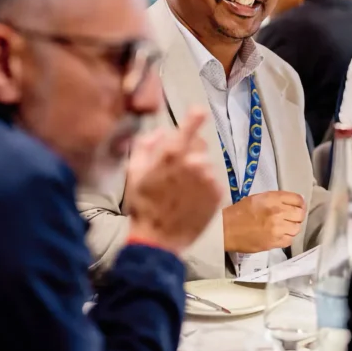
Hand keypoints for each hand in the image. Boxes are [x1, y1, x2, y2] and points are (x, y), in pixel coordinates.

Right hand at [124, 108, 221, 255]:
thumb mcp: (134, 174)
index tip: (199, 110)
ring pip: (205, 164)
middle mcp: (194, 163)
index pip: (187, 129)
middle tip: (177, 171)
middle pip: (198, 146)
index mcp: (171, 156)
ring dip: (196, 172)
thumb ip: (144, 147)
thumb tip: (158, 131)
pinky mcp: (218, 194)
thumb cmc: (143, 206)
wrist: (158, 239)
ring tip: (182, 190)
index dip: (194, 118)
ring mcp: (208, 179)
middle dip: (189, 152)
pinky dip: (205, 186)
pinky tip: (191, 198)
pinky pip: (213, 181)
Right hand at [223, 190, 305, 252]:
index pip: (297, 199)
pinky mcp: (274, 242)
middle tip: (291, 218)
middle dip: (297, 216)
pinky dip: (287, 238)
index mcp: (272, 198)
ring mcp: (277, 228)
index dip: (299, 203)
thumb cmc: (240, 211)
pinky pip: (289, 240)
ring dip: (292, 227)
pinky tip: (279, 235)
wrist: (226, 229)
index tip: (297, 206)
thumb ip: (276, 199)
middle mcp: (277, 212)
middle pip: (300, 214)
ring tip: (284, 227)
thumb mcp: (258, 198)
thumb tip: (293, 202)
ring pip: (296, 228)